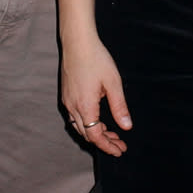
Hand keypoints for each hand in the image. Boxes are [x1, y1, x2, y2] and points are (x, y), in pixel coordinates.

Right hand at [62, 34, 131, 156]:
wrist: (77, 41)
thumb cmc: (96, 58)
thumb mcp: (113, 83)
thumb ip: (119, 106)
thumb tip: (126, 127)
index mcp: (85, 106)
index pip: (95, 136)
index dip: (108, 146)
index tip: (119, 150)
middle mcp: (73, 107)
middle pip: (87, 134)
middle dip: (103, 141)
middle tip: (119, 143)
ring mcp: (67, 101)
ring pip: (79, 126)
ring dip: (95, 132)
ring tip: (111, 133)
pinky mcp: (66, 94)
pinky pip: (75, 117)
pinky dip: (87, 123)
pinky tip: (97, 118)